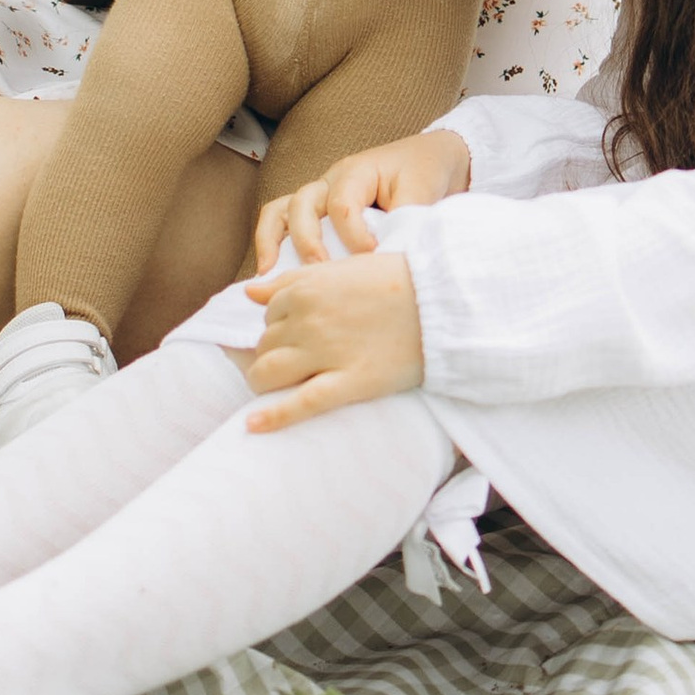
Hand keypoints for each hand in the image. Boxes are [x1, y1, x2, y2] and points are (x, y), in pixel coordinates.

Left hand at [241, 247, 424, 429]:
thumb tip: (250, 291)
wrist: (445, 303)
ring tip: (278, 387)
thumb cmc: (399, 280)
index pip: (269, 315)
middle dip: (277, 352)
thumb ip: (292, 280)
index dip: (282, 325)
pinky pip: (300, 404)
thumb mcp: (342, 269)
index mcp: (306, 289)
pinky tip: (253, 425)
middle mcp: (308, 320)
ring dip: (266, 382)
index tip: (300, 332)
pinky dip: (273, 417)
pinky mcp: (348, 383)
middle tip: (302, 357)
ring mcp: (326, 353)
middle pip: (265, 345)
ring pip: (269, 374)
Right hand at [253, 129, 472, 272]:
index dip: (354, 236)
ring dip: (274, 242)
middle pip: (302, 205)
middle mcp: (330, 180)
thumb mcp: (424, 192)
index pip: (342, 205)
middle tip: (322, 272)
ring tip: (271, 276)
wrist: (432, 158)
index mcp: (357, 172)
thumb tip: (389, 256)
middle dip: (309, 242)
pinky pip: (280, 220)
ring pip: (282, 210)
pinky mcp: (316, 211)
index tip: (373, 256)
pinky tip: (269, 275)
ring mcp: (319, 194)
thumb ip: (407, 220)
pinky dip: (270, 244)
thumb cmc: (426, 172)